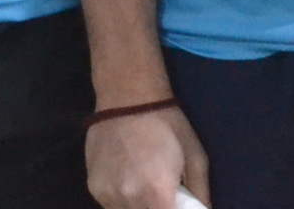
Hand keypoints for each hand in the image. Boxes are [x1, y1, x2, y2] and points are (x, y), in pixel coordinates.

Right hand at [86, 108, 210, 208]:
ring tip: (145, 186)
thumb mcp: (195, 155)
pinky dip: (122, 201)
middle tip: (163, 194)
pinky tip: (128, 180)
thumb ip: (200, 192)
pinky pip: (111, 206)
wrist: (128, 96)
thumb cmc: (167, 124)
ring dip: (138, 207)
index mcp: (158, 193)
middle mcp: (130, 199)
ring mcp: (108, 195)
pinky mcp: (93, 188)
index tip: (175, 204)